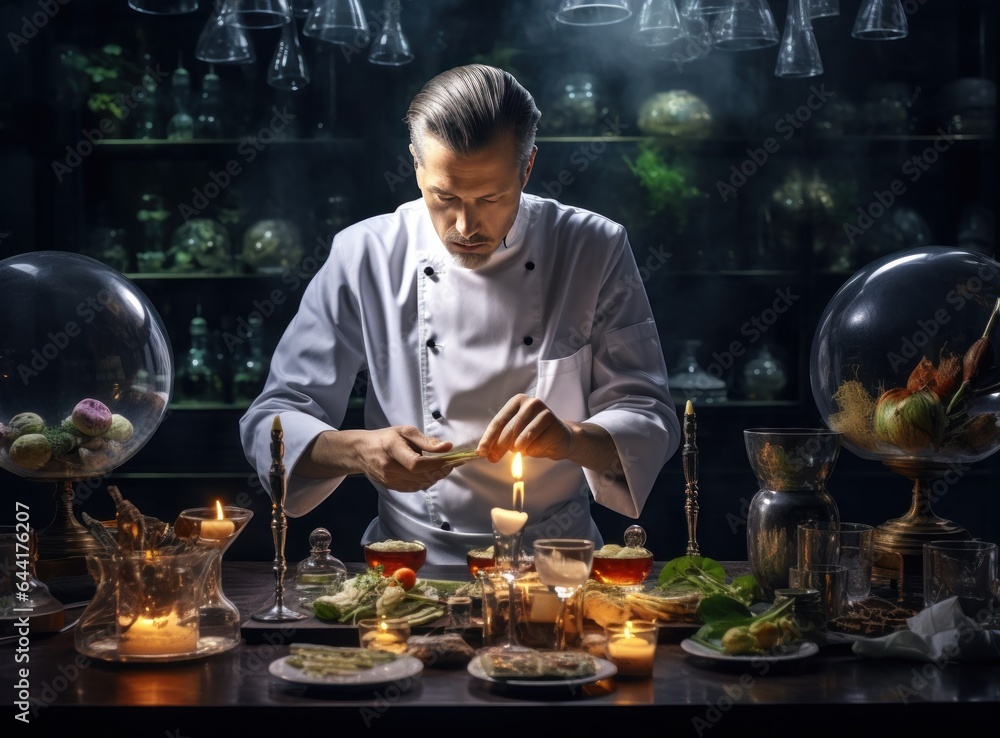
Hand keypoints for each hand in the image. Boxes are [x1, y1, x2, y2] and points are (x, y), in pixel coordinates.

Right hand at [299, 426, 454, 491]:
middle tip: (452, 462)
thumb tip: (447, 447)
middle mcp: (389, 467)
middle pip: (422, 476)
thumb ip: (426, 441)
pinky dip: (426, 481)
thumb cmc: (385, 438)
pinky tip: (430, 472)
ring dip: (436, 476)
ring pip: (421, 484)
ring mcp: (390, 480)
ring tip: (442, 466)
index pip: (417, 463)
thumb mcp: (405, 431)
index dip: (437, 463)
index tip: (451, 458)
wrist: (362, 452)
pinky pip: (415, 487)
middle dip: (441, 470)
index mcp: (392, 448)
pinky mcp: (392, 487)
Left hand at [476, 394, 574, 462]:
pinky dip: (532, 452)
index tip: (481, 452)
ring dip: (518, 449)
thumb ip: (500, 439)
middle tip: (493, 459)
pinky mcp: (554, 424)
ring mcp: (543, 412)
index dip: (488, 438)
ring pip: (522, 438)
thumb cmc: (534, 435)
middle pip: (509, 429)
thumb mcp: (514, 434)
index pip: (498, 421)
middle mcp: (530, 403)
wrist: (561, 437)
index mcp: (517, 402)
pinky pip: (536, 445)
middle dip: (499, 447)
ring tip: (521, 449)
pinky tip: (538, 447)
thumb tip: (484, 451)